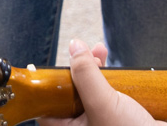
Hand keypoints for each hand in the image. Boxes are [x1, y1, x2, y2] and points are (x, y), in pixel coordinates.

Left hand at [46, 40, 166, 125]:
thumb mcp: (103, 104)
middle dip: (77, 69)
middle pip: (70, 93)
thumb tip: (74, 48)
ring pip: (91, 91)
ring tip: (100, 51)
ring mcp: (102, 122)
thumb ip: (86, 76)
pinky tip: (115, 66)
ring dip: (95, 69)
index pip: (48, 106)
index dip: (49, 84)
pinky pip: (109, 94)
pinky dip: (111, 79)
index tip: (55, 64)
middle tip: (84, 51)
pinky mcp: (118, 117)